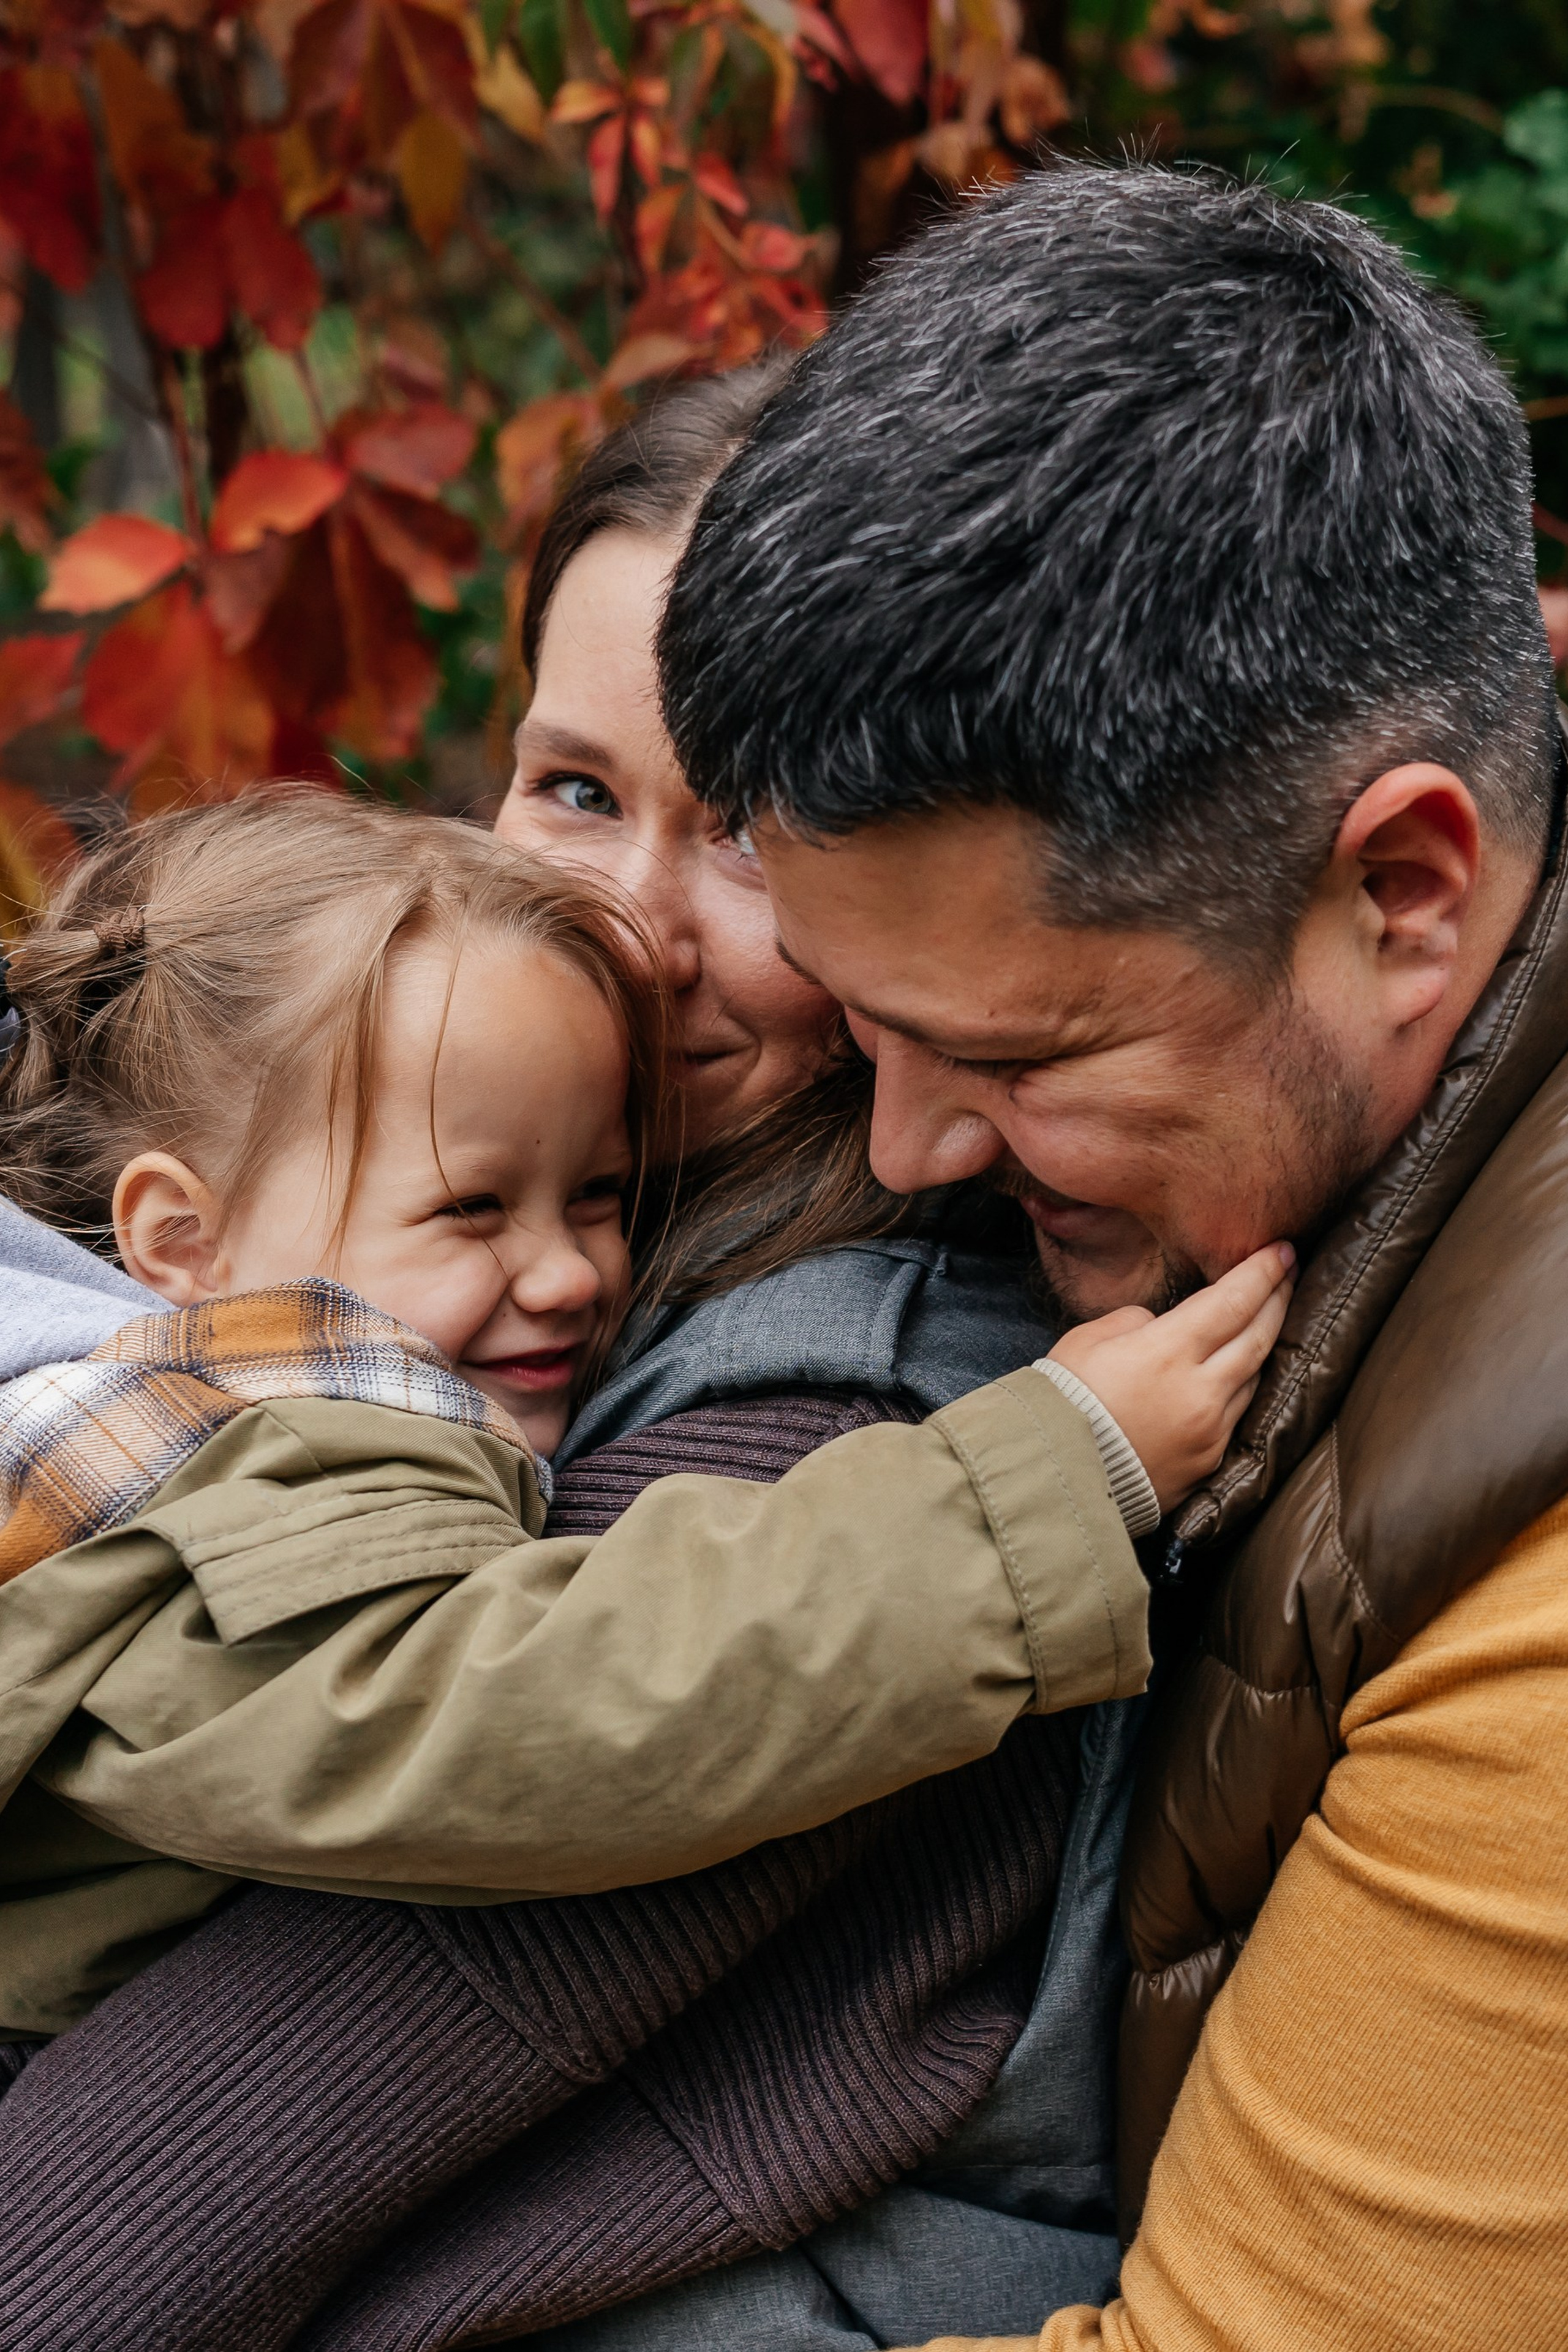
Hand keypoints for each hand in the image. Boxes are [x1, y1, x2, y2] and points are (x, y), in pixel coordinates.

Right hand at [1046, 1242, 1295, 1513]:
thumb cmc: (1061, 1400)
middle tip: (1289, 1272)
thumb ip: (1135, 1321)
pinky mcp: (1208, 1461)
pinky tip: (1241, 1370)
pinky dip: (1242, 1386)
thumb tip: (1161, 1325)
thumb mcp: (1087, 1340)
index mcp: (1169, 1352)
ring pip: (1253, 1376)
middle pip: (1257, 1336)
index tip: (1283, 1250)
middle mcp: (1201, 1390)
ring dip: (1263, 1342)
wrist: (1055, 1475)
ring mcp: (1210, 1430)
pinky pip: (1236, 1415)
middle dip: (1278, 1298)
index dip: (1262, 1272)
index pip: (1233, 1301)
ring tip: (1268, 1317)